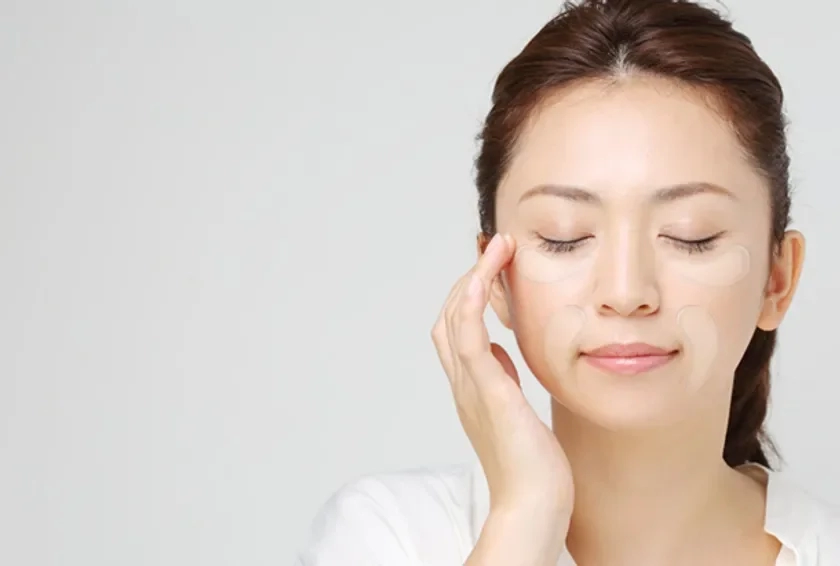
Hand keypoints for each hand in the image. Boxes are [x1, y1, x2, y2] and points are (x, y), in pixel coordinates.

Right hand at [431, 232, 573, 561]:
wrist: (534, 504)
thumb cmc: (532, 464)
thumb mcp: (515, 409)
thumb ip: (501, 379)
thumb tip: (501, 351)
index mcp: (471, 385)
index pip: (457, 327)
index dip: (470, 292)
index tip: (496, 266)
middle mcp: (464, 382)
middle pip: (449, 315)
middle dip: (470, 277)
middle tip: (496, 248)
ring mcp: (472, 386)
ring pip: (456, 318)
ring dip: (474, 277)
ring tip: (497, 248)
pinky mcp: (488, 392)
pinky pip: (470, 337)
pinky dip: (474, 302)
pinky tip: (487, 276)